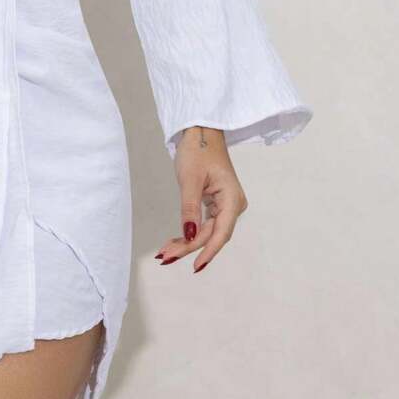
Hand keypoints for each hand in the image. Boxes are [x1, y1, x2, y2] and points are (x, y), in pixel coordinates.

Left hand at [155, 126, 247, 271]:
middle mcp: (233, 205)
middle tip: (165, 257)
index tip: (195, 267)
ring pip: (207, 231)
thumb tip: (190, 235)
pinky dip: (190, 231)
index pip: (221, 233)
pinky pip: (204, 223)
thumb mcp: (190, 179)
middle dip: (188, 247)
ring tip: (165, 253)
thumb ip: (190, 209)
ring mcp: (225, 205)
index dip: (208, 251)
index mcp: (232, 199)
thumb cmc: (197, 150)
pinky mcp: (216, 203)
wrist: (200, 130)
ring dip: (187, 242)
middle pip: (212, 234)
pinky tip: (175, 241)